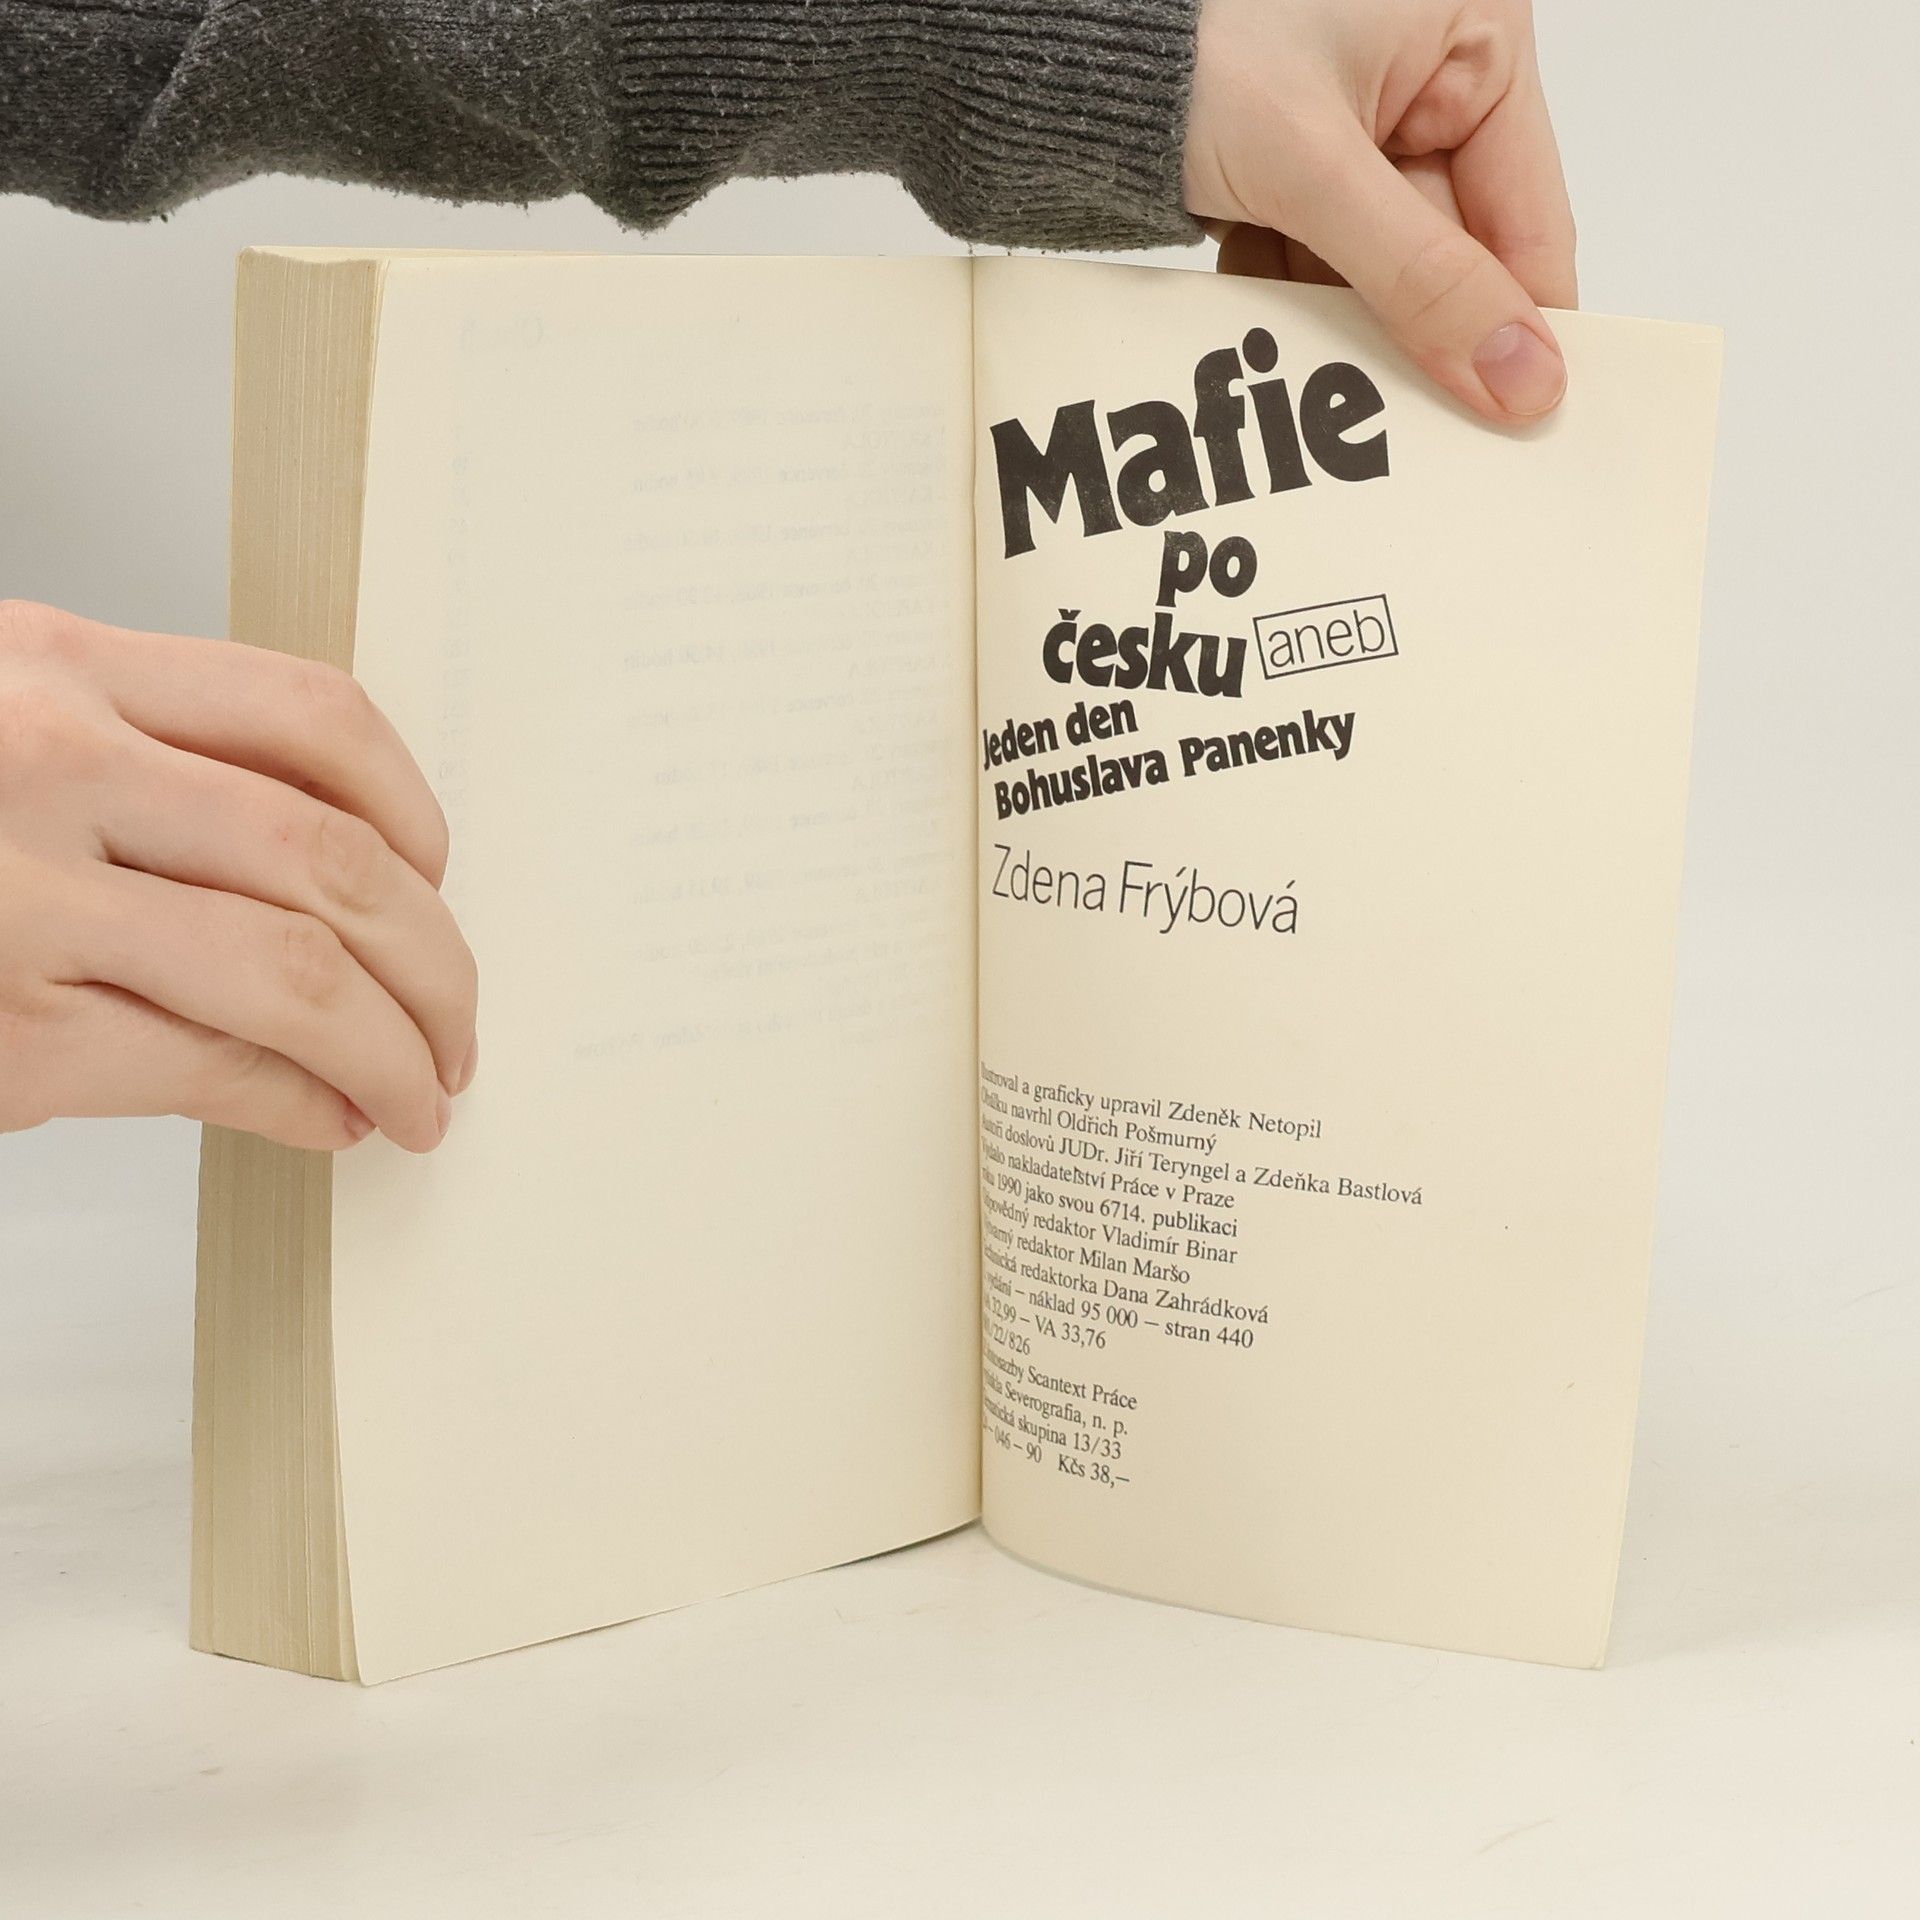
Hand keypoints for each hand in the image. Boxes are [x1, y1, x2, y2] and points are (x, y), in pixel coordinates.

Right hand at [0, 600, 476, 1152]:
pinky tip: (336, 1119)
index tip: (439, 875)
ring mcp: (27, 905)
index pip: (314, 716)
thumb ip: (149, 762)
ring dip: (399, 1051)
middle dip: (437, 961)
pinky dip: (307, 1105)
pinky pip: (220, 1072)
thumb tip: (347, 873)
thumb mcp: (2, 728)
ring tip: (425, 1090)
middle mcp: (53, 767)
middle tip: (459, 1022)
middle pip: (337, 860)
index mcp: (62, 668)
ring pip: (301, 976)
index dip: (414, 810)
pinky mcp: (12, 1037)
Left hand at [1185, 0, 1577, 424]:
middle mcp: (1432, 77)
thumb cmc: (1189, 41)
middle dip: (1405, 327)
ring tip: (1301, 356)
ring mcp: (1363, 127)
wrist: (1065, 52)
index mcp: (1478, 36)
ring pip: (1380, 272)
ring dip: (1333, 320)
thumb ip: (1420, 278)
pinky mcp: (1299, 169)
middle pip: (1452, 253)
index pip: (1530, 216)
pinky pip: (1318, 262)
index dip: (1521, 324)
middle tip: (1395, 417)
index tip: (1516, 418)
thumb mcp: (1316, 167)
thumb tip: (1522, 375)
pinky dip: (1284, 293)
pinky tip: (1254, 309)